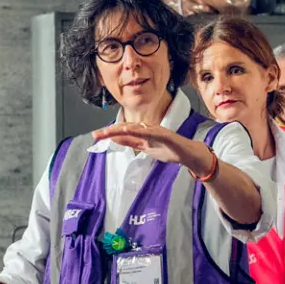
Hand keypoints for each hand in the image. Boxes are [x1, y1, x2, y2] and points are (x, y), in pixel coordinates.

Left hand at [93, 121, 214, 174]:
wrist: (188, 154)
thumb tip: (115, 139)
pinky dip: (140, 131)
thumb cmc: (169, 150)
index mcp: (143, 133)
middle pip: (126, 128)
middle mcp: (148, 129)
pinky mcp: (166, 135)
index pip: (123, 132)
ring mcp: (157, 131)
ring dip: (121, 130)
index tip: (96, 136)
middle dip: (110, 131)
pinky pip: (152, 133)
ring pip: (136, 129)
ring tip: (109, 132)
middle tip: (96, 134)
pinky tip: (130, 130)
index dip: (109, 133)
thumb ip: (132, 143)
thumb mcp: (146, 148)